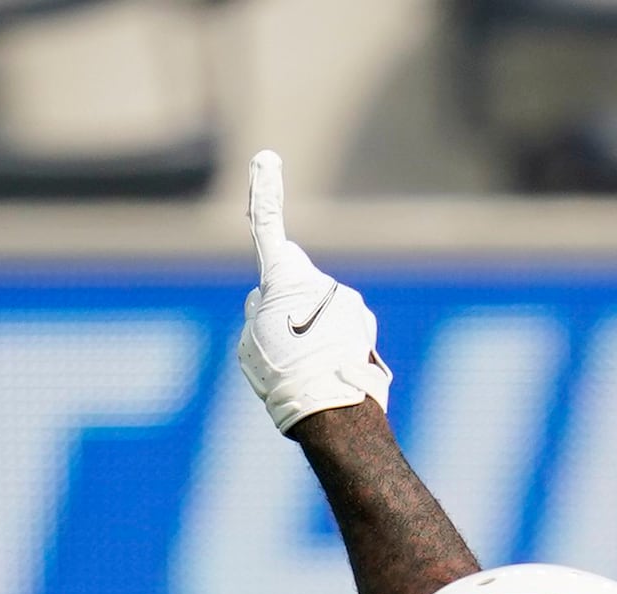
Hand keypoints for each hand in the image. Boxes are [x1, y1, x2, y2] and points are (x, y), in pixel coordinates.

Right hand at [238, 152, 388, 435]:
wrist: (333, 412)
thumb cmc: (283, 377)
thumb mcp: (251, 342)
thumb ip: (260, 312)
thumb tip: (273, 303)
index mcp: (282, 279)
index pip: (268, 227)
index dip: (264, 193)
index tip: (266, 158)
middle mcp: (319, 281)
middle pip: (292, 287)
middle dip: (286, 308)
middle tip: (282, 348)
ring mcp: (347, 302)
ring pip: (319, 312)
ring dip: (310, 333)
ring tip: (306, 367)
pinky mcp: (365, 325)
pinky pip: (340, 330)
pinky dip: (330, 346)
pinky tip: (326, 371)